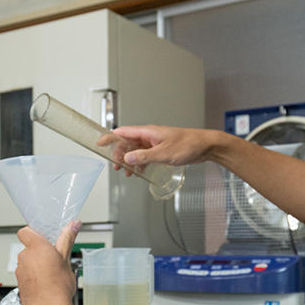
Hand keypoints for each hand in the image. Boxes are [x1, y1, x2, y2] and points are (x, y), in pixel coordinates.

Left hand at [15, 221, 80, 304]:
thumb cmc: (58, 286)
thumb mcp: (66, 259)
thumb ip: (67, 239)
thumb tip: (73, 224)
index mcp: (36, 247)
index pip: (25, 231)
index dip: (34, 233)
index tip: (44, 238)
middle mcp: (24, 257)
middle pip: (29, 248)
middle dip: (39, 252)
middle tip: (54, 259)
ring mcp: (20, 271)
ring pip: (27, 263)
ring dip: (36, 266)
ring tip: (51, 275)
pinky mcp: (20, 284)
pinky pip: (26, 276)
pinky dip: (34, 278)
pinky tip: (46, 285)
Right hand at [100, 125, 224, 176]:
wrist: (205, 146)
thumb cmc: (188, 144)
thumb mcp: (164, 153)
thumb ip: (144, 156)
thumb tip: (127, 158)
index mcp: (148, 132)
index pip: (123, 132)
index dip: (110, 137)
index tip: (99, 143)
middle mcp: (150, 136)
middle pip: (127, 143)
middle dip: (119, 154)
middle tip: (116, 166)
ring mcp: (155, 143)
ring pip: (136, 150)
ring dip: (129, 160)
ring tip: (126, 172)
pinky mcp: (161, 149)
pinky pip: (145, 155)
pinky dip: (140, 163)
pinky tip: (139, 171)